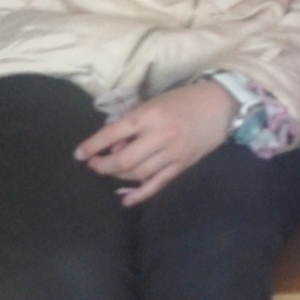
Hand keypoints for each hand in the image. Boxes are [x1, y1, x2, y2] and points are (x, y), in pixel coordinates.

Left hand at [75, 78, 237, 204]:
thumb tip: (113, 146)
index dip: (94, 145)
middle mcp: (160, 136)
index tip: (79, 154)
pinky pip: (157, 184)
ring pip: (138, 173)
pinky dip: (140, 194)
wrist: (220, 105)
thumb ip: (134, 123)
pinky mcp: (182, 166)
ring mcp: (173, 153)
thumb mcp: (154, 103)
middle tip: (93, 165)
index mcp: (150, 115)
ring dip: (119, 176)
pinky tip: (126, 200)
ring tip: (109, 172)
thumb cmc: (183, 99)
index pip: (114, 133)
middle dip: (103, 166)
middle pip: (124, 159)